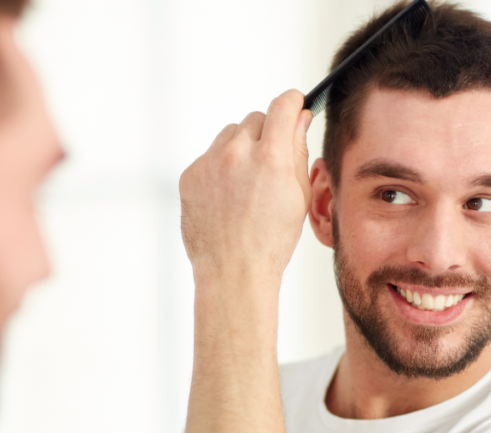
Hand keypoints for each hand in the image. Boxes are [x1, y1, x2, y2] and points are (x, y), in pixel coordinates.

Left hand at [179, 90, 312, 284]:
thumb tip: (299, 118)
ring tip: (247, 184)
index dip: (293, 102)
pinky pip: (210, 157)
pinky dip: (220, 168)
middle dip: (267, 133)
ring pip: (231, 135)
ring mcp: (209, 163)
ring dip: (241, 148)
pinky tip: (228, 197)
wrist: (233, 271)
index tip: (295, 106)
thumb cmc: (273, 240)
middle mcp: (238, 153)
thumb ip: (298, 150)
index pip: (283, 105)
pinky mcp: (190, 175)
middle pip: (256, 119)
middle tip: (271, 163)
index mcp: (271, 157)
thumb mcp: (300, 195)